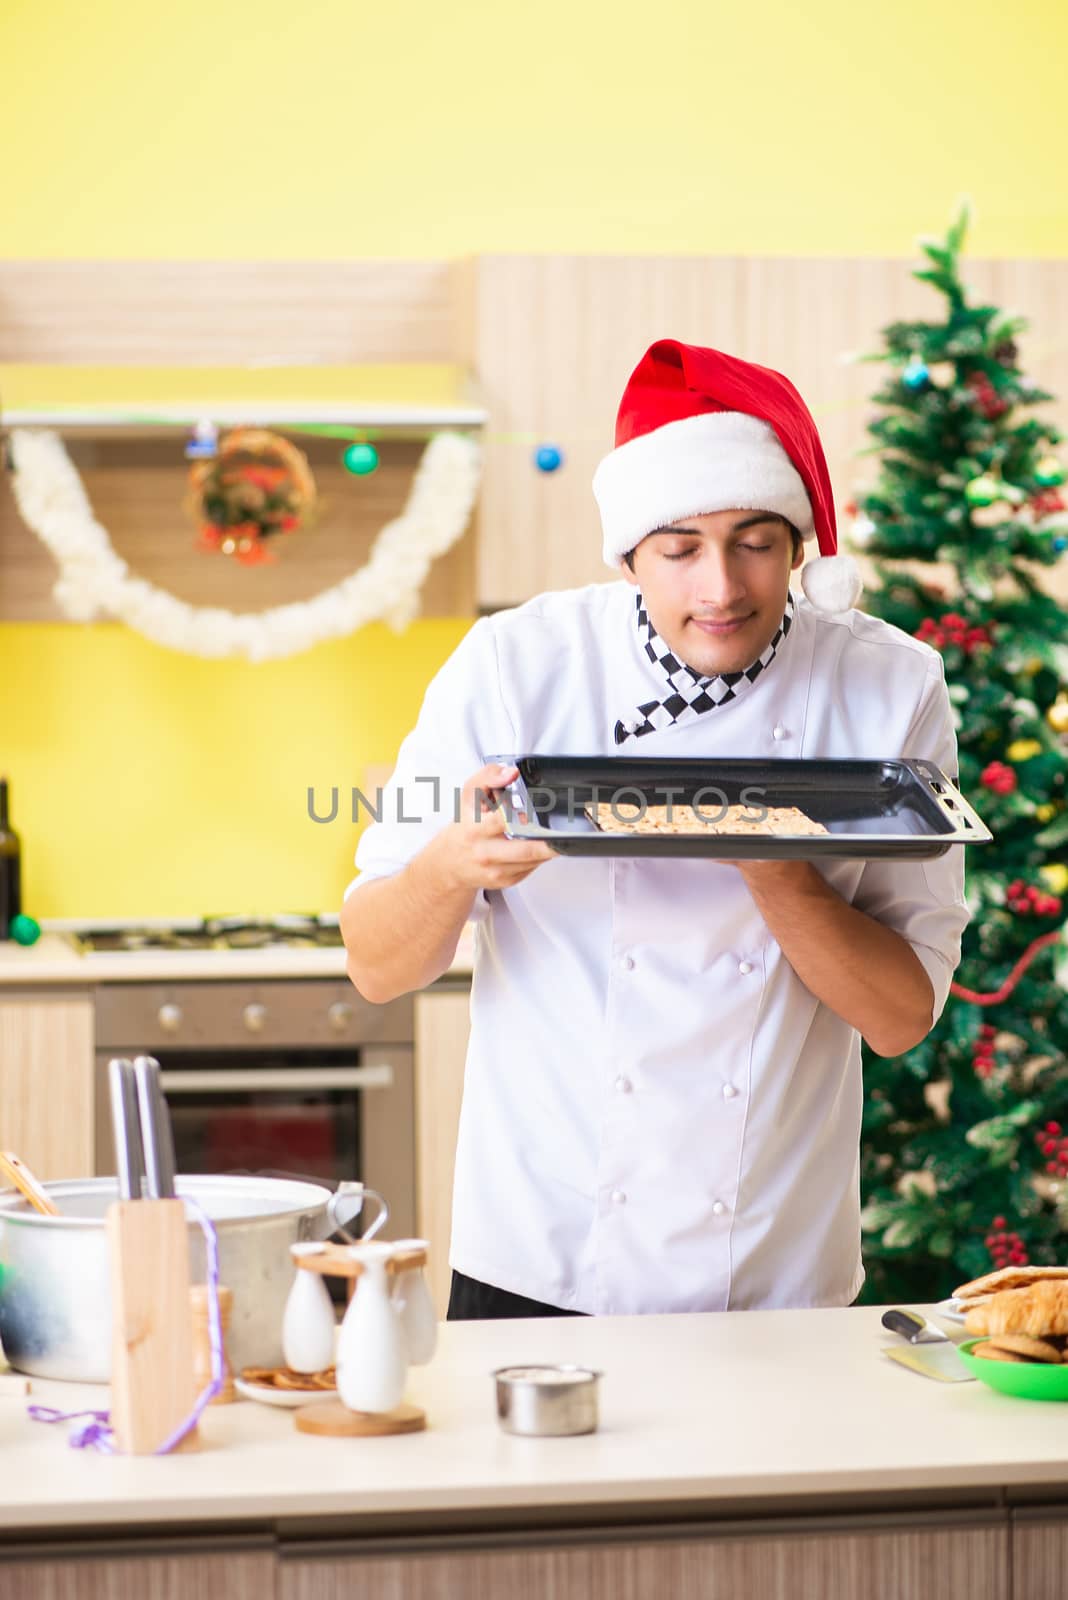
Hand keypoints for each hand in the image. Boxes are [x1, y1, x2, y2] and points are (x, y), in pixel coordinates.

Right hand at [430, 763, 554, 891]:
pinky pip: (530, 869)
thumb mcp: (470, 795)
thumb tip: (511, 772)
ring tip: (547, 835)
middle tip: (562, 835)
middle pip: (525, 851)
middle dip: (548, 844)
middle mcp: (485, 852)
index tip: (533, 812)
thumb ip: (488, 776)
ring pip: (532, 861)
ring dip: (545, 848)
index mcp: (476, 828)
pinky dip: (537, 857)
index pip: (501, 822)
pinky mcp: (504, 881)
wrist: (450, 861)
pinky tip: (533, 846)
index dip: (519, 815)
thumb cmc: (465, 825)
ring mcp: (495, 870)